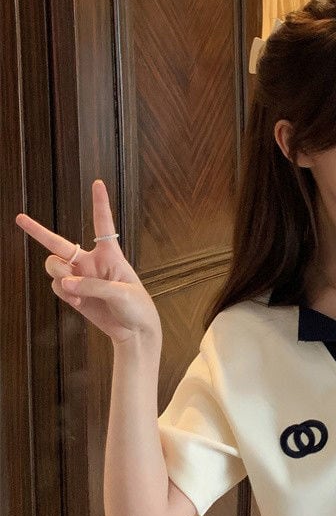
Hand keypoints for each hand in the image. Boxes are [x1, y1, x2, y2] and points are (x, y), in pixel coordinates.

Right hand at [15, 180, 161, 346]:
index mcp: (110, 254)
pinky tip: (78, 303)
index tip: (98, 183)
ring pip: (54, 267)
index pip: (103, 224)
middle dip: (37, 230)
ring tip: (74, 290)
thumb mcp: (121, 293)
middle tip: (19, 218)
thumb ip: (92, 286)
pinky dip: (64, 294)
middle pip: (59, 243)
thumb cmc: (136, 307)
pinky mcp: (74, 295)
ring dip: (59, 276)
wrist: (135, 332)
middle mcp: (91, 262)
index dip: (100, 203)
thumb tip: (66, 283)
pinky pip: (57, 287)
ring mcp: (80, 278)